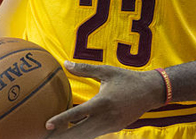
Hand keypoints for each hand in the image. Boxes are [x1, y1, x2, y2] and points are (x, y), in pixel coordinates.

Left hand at [45, 61, 165, 137]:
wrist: (151, 91)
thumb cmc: (127, 78)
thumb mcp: (106, 71)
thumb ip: (85, 69)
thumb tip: (65, 63)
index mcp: (102, 103)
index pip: (76, 115)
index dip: (60, 121)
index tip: (46, 125)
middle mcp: (105, 118)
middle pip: (78, 132)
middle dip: (61, 137)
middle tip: (44, 137)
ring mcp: (110, 126)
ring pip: (86, 136)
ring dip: (71, 138)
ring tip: (54, 138)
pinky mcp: (114, 129)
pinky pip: (95, 134)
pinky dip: (83, 135)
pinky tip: (72, 134)